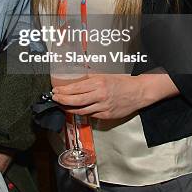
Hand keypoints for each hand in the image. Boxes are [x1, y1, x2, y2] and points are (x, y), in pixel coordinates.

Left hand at [52, 73, 178, 119]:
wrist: (138, 92)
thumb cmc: (121, 82)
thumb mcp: (105, 76)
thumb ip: (90, 79)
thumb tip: (76, 81)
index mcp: (98, 83)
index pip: (76, 88)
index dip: (63, 91)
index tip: (55, 91)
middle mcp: (100, 95)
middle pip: (76, 101)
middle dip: (62, 100)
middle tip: (54, 98)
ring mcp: (103, 107)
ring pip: (81, 110)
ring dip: (69, 108)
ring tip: (61, 105)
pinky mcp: (106, 115)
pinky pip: (90, 115)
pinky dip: (81, 112)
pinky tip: (75, 110)